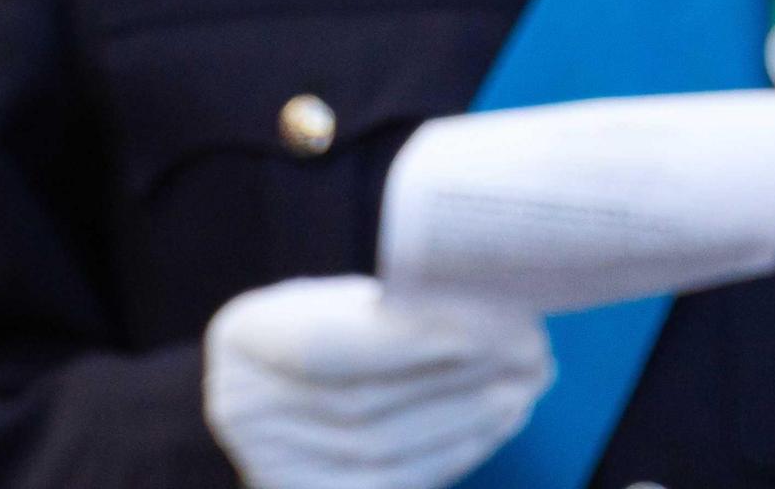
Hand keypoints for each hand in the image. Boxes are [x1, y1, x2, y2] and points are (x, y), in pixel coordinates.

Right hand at [201, 274, 551, 488]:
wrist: (268, 401)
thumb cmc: (316, 336)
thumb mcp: (328, 302)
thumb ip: (379, 309)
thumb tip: (474, 305)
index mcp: (245, 335)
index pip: (328, 344)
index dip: (408, 341)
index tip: (488, 325)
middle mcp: (244, 409)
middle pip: (365, 401)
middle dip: (459, 377)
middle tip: (530, 349)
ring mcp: (274, 466)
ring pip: (384, 447)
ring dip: (466, 417)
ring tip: (525, 385)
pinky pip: (394, 483)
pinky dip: (453, 452)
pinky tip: (497, 423)